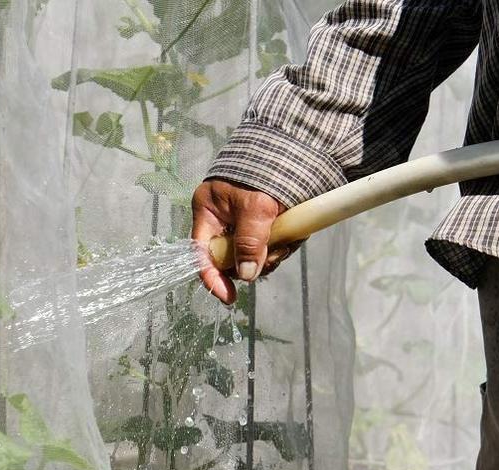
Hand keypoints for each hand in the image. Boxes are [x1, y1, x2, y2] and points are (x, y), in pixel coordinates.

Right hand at [191, 179, 285, 303]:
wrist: (296, 144)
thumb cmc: (266, 171)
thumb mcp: (255, 209)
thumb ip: (248, 243)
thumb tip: (246, 276)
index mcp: (208, 212)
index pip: (202, 254)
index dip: (213, 278)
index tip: (229, 297)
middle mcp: (223, 220)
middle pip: (230, 259)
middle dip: (251, 265)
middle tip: (270, 261)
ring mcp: (244, 223)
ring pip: (253, 255)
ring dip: (271, 256)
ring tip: (287, 242)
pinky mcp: (264, 224)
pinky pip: (270, 247)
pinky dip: (282, 247)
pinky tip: (293, 236)